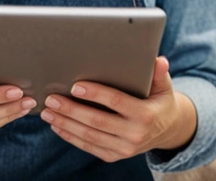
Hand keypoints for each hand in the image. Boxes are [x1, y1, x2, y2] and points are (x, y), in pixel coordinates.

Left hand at [39, 56, 196, 162]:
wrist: (167, 130)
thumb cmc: (160, 101)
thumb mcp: (163, 86)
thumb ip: (158, 73)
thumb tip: (158, 59)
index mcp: (146, 115)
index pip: (117, 102)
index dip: (96, 94)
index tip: (75, 86)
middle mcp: (135, 135)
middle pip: (97, 121)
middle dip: (71, 110)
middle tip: (52, 99)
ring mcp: (124, 148)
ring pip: (89, 135)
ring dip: (65, 124)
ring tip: (48, 112)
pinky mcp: (114, 156)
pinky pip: (89, 146)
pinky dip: (70, 137)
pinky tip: (57, 126)